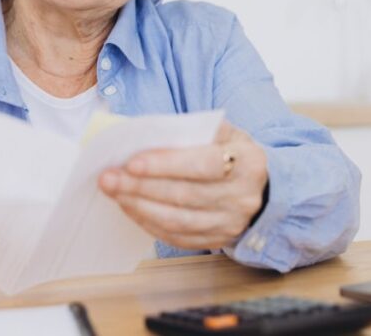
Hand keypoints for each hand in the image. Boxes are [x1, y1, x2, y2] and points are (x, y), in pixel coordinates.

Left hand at [98, 121, 267, 249]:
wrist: (261, 187)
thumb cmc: (231, 153)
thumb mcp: (223, 134)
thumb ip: (192, 132)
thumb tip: (144, 136)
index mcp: (247, 161)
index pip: (204, 163)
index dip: (166, 164)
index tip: (132, 162)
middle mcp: (243, 196)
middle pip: (185, 194)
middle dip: (141, 186)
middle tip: (109, 178)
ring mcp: (231, 222)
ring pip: (178, 219)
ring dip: (140, 206)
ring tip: (115, 193)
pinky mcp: (218, 240)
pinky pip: (178, 236)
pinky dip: (149, 223)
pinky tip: (131, 209)